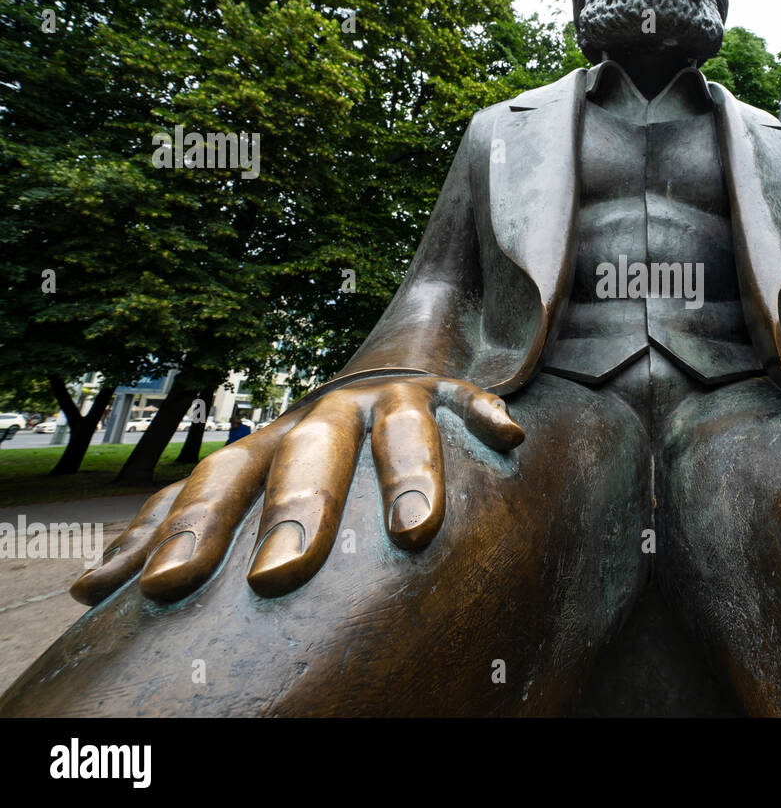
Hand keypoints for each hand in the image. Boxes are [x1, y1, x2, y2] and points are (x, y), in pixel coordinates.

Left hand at [72, 375, 523, 604]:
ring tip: (416, 528)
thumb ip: (173, 530)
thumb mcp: (238, 487)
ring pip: (397, 428)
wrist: (376, 375)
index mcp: (268, 445)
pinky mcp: (445, 392)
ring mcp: (388, 401)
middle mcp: (325, 417)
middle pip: (306, 458)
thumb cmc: (300, 459)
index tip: (167, 587)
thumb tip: (89, 586)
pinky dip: (486, 414)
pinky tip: (509, 438)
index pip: (222, 481)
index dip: (193, 529)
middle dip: (297, 512)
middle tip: (280, 575)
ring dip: (407, 473)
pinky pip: (469, 399)